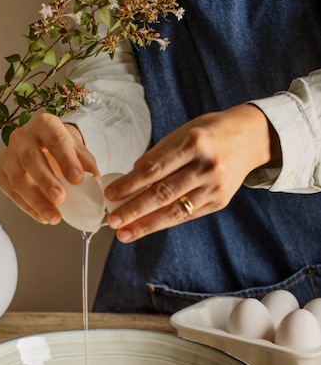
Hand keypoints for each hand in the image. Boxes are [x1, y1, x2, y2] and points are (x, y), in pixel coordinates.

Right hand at [0, 113, 98, 223]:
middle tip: (61, 199)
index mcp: (45, 125)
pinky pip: (11, 192)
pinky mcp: (2, 173)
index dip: (66, 159)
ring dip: (36, 200)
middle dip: (46, 181)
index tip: (77, 179)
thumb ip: (86, 166)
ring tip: (53, 217)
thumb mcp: (79, 152)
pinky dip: (27, 207)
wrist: (44, 147)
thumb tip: (94, 185)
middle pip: (31, 158)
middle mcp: (23, 136)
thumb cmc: (62, 150)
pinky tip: (42, 216)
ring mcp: (9, 154)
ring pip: (17, 178)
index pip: (55, 139)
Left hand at [104, 104, 281, 241]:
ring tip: (125, 233)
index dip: (129, 184)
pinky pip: (187, 215)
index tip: (111, 194)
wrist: (253, 137)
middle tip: (112, 221)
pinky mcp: (220, 201)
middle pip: (162, 194)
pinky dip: (164, 221)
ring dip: (146, 225)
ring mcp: (215, 186)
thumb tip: (132, 178)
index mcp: (194, 142)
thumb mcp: (184, 131)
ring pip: (174, 211)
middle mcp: (207, 166)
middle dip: (133, 210)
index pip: (154, 168)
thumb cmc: (211, 132)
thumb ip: (159, 155)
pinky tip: (147, 226)